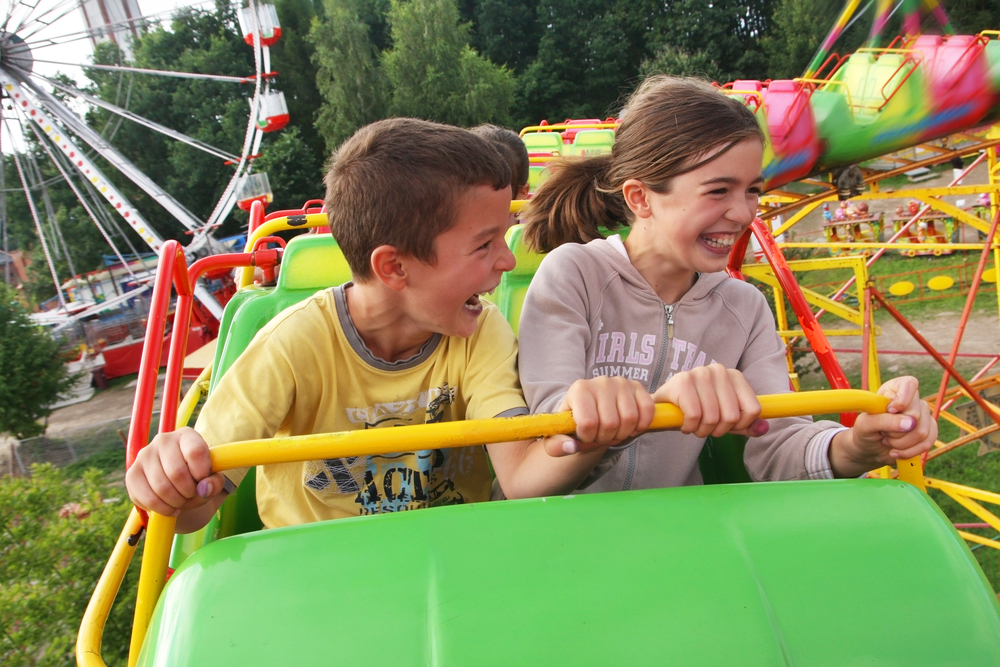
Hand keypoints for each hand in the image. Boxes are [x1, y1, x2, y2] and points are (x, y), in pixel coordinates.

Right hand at [125, 427, 227, 516]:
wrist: (177, 485)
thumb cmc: (197, 477)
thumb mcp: (213, 478)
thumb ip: (215, 482)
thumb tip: (204, 489)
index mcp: (186, 435)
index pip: (195, 452)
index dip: (202, 473)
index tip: (203, 480)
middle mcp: (163, 440)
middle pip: (177, 472)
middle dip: (189, 492)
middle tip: (192, 495)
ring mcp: (144, 456)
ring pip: (162, 487)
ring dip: (177, 502)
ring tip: (182, 501)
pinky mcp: (132, 474)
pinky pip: (148, 498)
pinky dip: (163, 509)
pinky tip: (171, 508)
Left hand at [543, 376, 654, 456]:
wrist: (593, 412)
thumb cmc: (576, 425)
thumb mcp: (560, 436)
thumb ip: (556, 445)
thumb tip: (571, 447)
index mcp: (579, 390)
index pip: (589, 423)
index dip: (589, 438)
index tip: (586, 435)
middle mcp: (600, 381)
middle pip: (611, 423)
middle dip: (606, 438)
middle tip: (601, 435)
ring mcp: (621, 382)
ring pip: (630, 419)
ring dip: (623, 433)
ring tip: (613, 431)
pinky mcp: (638, 386)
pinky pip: (647, 410)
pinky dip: (641, 425)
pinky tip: (630, 427)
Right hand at [651, 363, 767, 438]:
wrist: (664, 405)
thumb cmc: (698, 410)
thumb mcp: (725, 418)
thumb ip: (746, 424)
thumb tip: (764, 428)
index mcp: (735, 376)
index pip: (752, 410)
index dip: (740, 426)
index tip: (726, 426)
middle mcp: (719, 370)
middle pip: (732, 416)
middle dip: (718, 430)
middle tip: (706, 428)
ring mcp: (700, 373)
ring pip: (713, 417)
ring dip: (702, 430)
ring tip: (694, 425)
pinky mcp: (682, 380)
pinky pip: (694, 415)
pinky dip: (689, 427)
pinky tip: (684, 423)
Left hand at [831, 376, 935, 475]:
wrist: (869, 448)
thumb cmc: (865, 431)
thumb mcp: (865, 424)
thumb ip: (884, 420)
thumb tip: (910, 423)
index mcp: (894, 390)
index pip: (910, 384)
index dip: (903, 398)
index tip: (890, 410)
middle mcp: (912, 400)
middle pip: (916, 414)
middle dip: (895, 431)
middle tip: (882, 432)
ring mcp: (923, 416)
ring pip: (922, 432)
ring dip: (901, 443)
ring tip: (887, 441)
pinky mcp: (929, 431)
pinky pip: (927, 443)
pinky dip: (909, 451)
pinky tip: (896, 452)